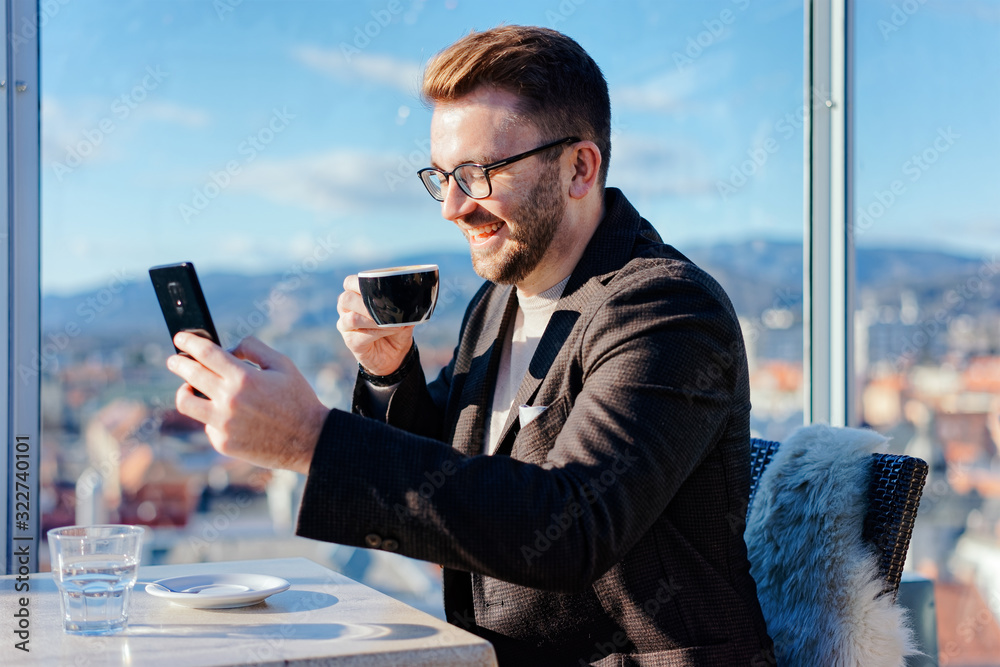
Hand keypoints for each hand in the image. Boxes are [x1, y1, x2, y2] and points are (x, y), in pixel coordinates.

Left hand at [167, 333, 328, 474]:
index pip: (206, 353)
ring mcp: (223, 424)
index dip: (189, 342)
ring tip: (188, 388)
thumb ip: (254, 348)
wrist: (309, 440)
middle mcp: (229, 401)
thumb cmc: (298, 399)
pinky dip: (213, 415)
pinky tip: (227, 414)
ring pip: (186, 403)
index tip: (181, 337)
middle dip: (178, 362)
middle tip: (174, 359)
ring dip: (183, 391)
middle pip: (190, 375)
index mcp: (244, 378)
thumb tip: (229, 350)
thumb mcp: (283, 364)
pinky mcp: (223, 443)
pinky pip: (207, 424)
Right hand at [336, 274, 413, 375]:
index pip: (349, 283)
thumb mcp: (403, 314)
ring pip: (351, 318)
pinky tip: (391, 331)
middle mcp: (346, 310)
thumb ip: (403, 304)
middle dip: (367, 302)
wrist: (396, 355)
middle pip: (346, 298)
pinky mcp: (351, 342)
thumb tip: (411, 298)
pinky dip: (377, 332)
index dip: (360, 283)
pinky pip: (360, 335)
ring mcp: (345, 326)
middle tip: (387, 308)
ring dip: (373, 319)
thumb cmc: (397, 329)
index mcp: (356, 297)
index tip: (380, 288)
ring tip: (392, 323)